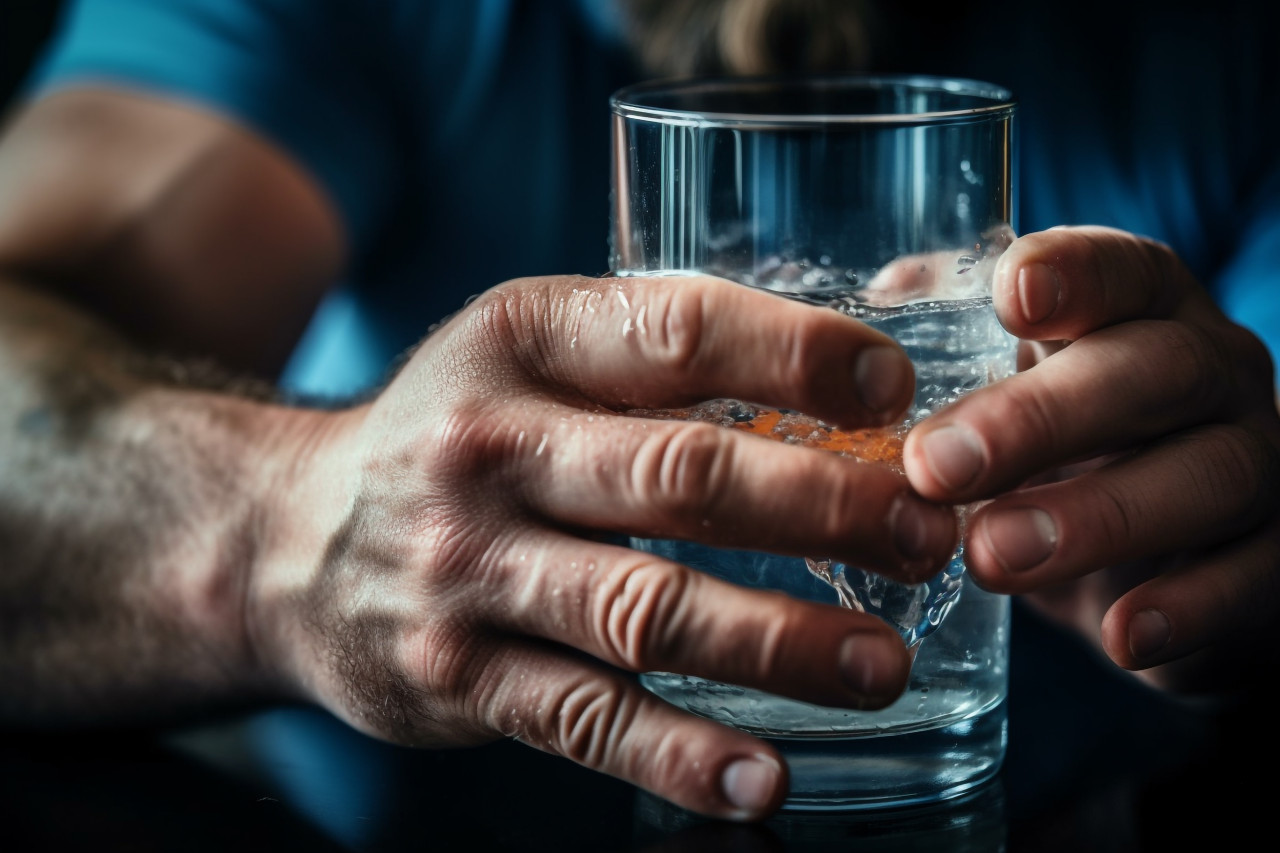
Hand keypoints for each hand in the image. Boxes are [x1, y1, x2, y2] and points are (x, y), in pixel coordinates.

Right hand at [251, 273, 958, 819]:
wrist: (286, 537)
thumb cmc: (452, 432)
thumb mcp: (525, 355)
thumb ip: (649, 360)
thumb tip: (839, 384)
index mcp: (520, 341)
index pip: (678, 329)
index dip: (800, 356)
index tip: (894, 394)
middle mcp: (487, 450)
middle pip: (683, 475)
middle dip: (823, 511)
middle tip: (924, 538)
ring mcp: (468, 570)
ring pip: (650, 610)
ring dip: (782, 645)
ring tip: (883, 663)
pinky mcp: (459, 676)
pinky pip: (586, 722)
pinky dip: (681, 756)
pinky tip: (762, 777)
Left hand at [903, 226, 1279, 695]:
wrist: (1154, 570)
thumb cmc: (1063, 451)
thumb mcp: (1009, 388)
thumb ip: (952, 335)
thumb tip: (890, 286)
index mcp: (1144, 311)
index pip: (1126, 270)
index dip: (1076, 274)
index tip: (1010, 296)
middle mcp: (1216, 373)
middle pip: (1159, 370)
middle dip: (1042, 417)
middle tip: (936, 467)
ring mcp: (1259, 463)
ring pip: (1210, 475)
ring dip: (1098, 517)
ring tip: (990, 557)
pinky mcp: (1276, 562)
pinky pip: (1252, 581)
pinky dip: (1189, 609)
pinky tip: (1123, 636)